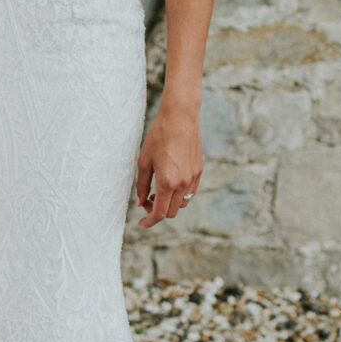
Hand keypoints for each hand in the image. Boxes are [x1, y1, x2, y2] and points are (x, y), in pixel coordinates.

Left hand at [134, 101, 203, 226]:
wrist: (180, 118)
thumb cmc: (158, 137)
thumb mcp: (144, 161)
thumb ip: (141, 185)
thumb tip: (141, 203)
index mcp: (167, 182)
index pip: (160, 213)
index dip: (149, 221)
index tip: (141, 223)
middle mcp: (183, 183)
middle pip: (171, 212)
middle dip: (158, 212)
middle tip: (147, 201)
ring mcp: (193, 178)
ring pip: (182, 204)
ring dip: (169, 204)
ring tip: (158, 191)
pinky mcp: (199, 171)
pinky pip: (190, 192)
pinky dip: (179, 195)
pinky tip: (170, 183)